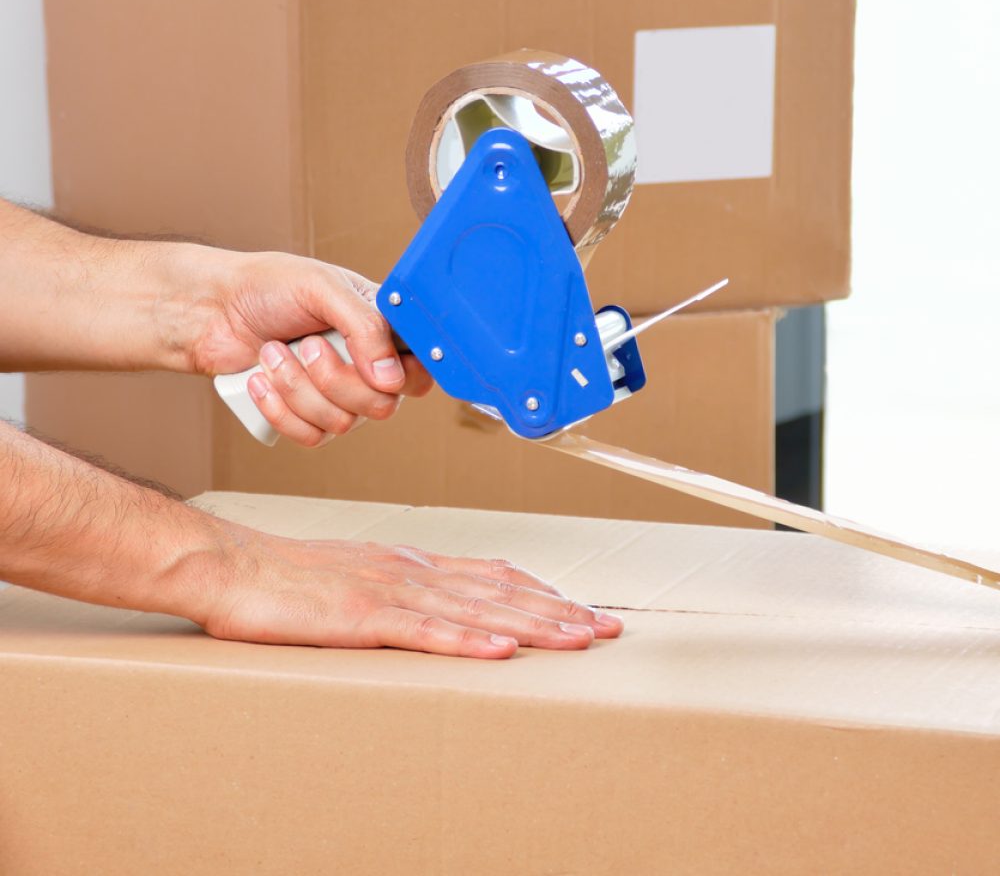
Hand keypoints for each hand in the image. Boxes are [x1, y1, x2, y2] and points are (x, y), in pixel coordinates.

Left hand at [187, 250, 431, 446]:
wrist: (210, 310)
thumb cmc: (267, 287)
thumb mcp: (322, 287)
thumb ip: (366, 326)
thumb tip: (391, 377)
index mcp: (382, 329)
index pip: (420, 368)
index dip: (402, 374)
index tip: (374, 363)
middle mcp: (365, 365)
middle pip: (384, 404)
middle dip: (336, 379)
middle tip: (307, 345)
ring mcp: (336, 394)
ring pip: (343, 423)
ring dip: (298, 389)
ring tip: (272, 353)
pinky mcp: (305, 416)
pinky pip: (311, 436)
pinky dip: (280, 411)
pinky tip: (260, 381)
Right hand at [193, 530, 624, 657]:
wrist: (234, 565)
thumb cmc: (291, 576)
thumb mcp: (360, 575)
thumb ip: (404, 587)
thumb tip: (446, 603)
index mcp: (412, 563)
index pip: (493, 576)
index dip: (542, 595)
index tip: (582, 610)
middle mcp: (413, 570)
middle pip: (499, 593)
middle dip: (557, 612)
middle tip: (606, 629)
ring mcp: (389, 591)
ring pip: (476, 610)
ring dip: (531, 626)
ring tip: (578, 639)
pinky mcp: (360, 615)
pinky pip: (422, 631)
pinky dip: (466, 640)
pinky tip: (500, 650)